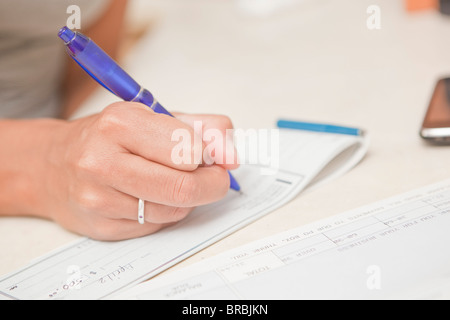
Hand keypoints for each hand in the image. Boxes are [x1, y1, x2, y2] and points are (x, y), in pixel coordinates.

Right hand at [41, 102, 238, 240]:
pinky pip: (156, 226)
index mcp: (121, 123)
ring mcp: (99, 198)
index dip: (211, 155)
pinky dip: (165, 212)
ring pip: (174, 210)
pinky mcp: (101, 227)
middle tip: (214, 177)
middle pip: (184, 187)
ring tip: (171, 181)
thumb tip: (231, 152)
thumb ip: (201, 127)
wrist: (52, 165)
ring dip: (187, 199)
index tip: (213, 155)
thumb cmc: (108, 138)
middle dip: (212, 184)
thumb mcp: (153, 116)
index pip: (188, 149)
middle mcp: (103, 161)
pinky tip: (149, 196)